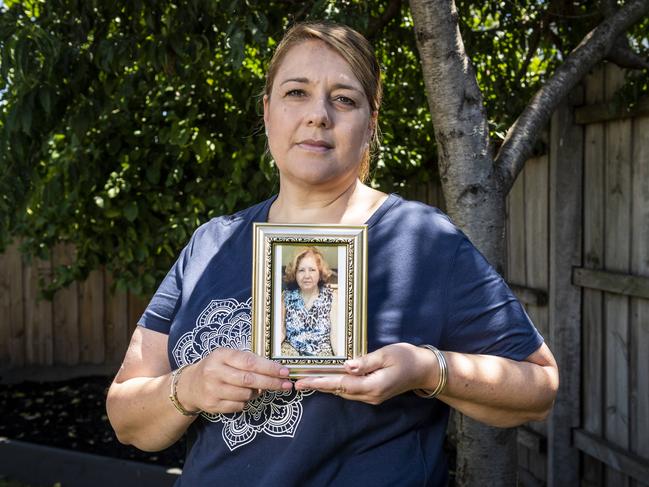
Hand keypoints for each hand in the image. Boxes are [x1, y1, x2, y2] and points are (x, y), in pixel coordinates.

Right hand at [177, 348, 292, 413]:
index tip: (284, 371)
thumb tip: (273, 372)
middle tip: (286, 385)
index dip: (269, 368)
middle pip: (249, 380)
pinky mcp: (212, 405)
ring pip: (245, 394)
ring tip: (256, 388)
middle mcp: (214, 372)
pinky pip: (239, 405)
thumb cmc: (216, 368)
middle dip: (271, 383)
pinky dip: (246, 401)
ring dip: (257, 393)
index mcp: (221, 355)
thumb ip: (247, 361)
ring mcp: (212, 390)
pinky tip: (242, 395)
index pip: (249, 362)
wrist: (190, 385)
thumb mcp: (228, 357)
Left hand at [294, 343, 438, 404]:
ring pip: (344, 392)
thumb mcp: (387, 354)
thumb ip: (366, 361)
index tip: (303, 382)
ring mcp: (372, 397)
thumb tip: (347, 366)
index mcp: (373, 386)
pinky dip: (337, 386)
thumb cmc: (407, 358)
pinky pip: (350, 391)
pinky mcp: (373, 394)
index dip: (320, 382)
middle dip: (318, 386)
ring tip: (307, 380)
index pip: (341, 385)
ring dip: (326, 387)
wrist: (424, 370)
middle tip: (297, 382)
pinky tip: (328, 380)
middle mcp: (370, 395)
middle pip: (339, 391)